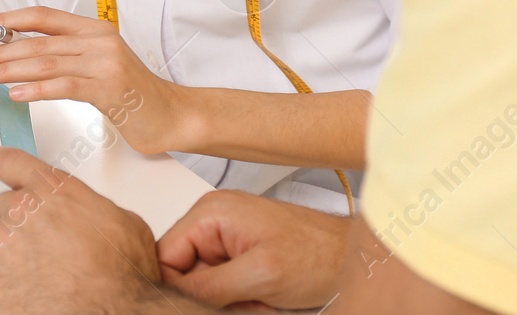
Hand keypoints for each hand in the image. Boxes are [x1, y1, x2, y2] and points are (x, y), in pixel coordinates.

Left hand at [0, 7, 190, 154]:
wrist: (172, 115)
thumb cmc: (132, 94)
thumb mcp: (98, 65)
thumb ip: (66, 56)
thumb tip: (20, 56)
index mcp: (93, 29)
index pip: (43, 16)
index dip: (9, 20)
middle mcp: (98, 40)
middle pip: (38, 42)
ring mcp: (105, 62)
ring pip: (46, 63)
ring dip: (8, 70)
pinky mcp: (110, 87)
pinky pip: (65, 86)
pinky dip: (37, 90)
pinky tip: (16, 94)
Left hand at [0, 142, 167, 313]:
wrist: (115, 310)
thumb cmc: (120, 272)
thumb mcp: (120, 219)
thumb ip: (86, 205)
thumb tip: (85, 216)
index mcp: (52, 189)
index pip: (9, 162)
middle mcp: (21, 210)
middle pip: (0, 210)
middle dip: (17, 226)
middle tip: (42, 249)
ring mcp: (0, 244)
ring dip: (3, 254)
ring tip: (34, 273)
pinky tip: (16, 291)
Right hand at [157, 190, 349, 310]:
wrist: (352, 258)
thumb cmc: (318, 254)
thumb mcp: (259, 276)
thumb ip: (209, 286)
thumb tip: (172, 296)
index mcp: (211, 213)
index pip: (165, 256)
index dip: (178, 287)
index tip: (204, 303)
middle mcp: (215, 220)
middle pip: (185, 272)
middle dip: (213, 296)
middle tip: (246, 299)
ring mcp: (228, 236)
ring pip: (205, 284)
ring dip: (231, 300)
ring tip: (262, 298)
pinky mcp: (241, 253)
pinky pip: (224, 286)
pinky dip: (242, 299)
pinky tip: (266, 297)